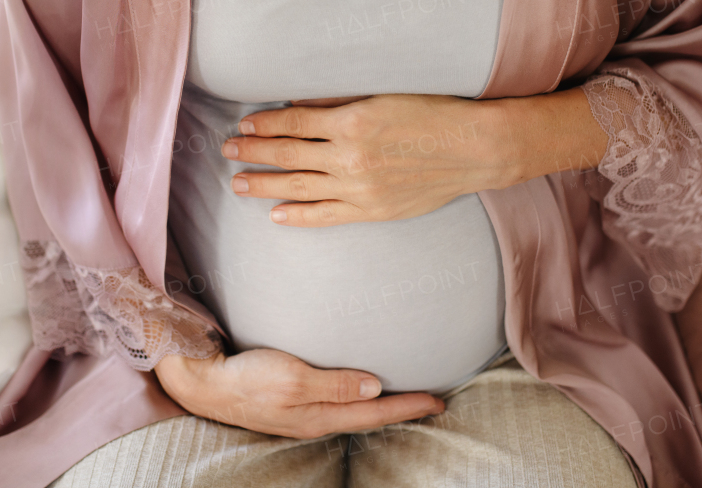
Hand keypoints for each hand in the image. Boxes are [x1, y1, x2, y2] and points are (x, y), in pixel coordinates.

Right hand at [154, 349, 444, 438]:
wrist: (203, 383)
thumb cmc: (246, 378)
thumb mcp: (292, 378)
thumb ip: (334, 384)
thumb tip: (375, 387)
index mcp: (320, 416)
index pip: (376, 411)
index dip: (410, 406)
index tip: (439, 401)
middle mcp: (316, 419)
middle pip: (369, 416)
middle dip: (403, 410)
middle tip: (434, 402)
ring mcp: (302, 414)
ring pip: (354, 412)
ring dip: (382, 406)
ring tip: (405, 398)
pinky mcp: (290, 404)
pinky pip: (336, 405)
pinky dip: (357, 400)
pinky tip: (359, 392)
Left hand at [222, 89, 607, 226]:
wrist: (473, 150)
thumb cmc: (433, 116)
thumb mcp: (382, 98)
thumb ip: (338, 105)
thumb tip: (299, 108)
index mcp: (351, 122)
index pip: (293, 123)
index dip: (265, 123)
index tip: (244, 123)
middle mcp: (350, 157)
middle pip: (288, 154)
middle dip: (254, 152)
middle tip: (228, 150)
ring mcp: (359, 188)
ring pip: (299, 186)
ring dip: (265, 185)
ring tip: (239, 183)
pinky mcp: (372, 210)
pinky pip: (326, 215)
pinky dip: (298, 216)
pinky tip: (276, 215)